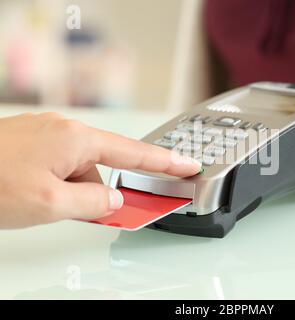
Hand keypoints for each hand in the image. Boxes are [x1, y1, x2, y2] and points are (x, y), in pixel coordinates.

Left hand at [0, 113, 200, 228]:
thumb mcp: (50, 204)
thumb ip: (93, 204)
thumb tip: (114, 202)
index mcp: (77, 139)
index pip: (135, 154)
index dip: (166, 164)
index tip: (189, 166)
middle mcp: (65, 130)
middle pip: (100, 167)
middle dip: (93, 193)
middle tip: (71, 210)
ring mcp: (46, 134)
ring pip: (76, 170)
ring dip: (68, 192)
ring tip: (37, 204)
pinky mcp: (31, 142)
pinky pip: (58, 165)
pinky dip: (55, 185)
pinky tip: (32, 195)